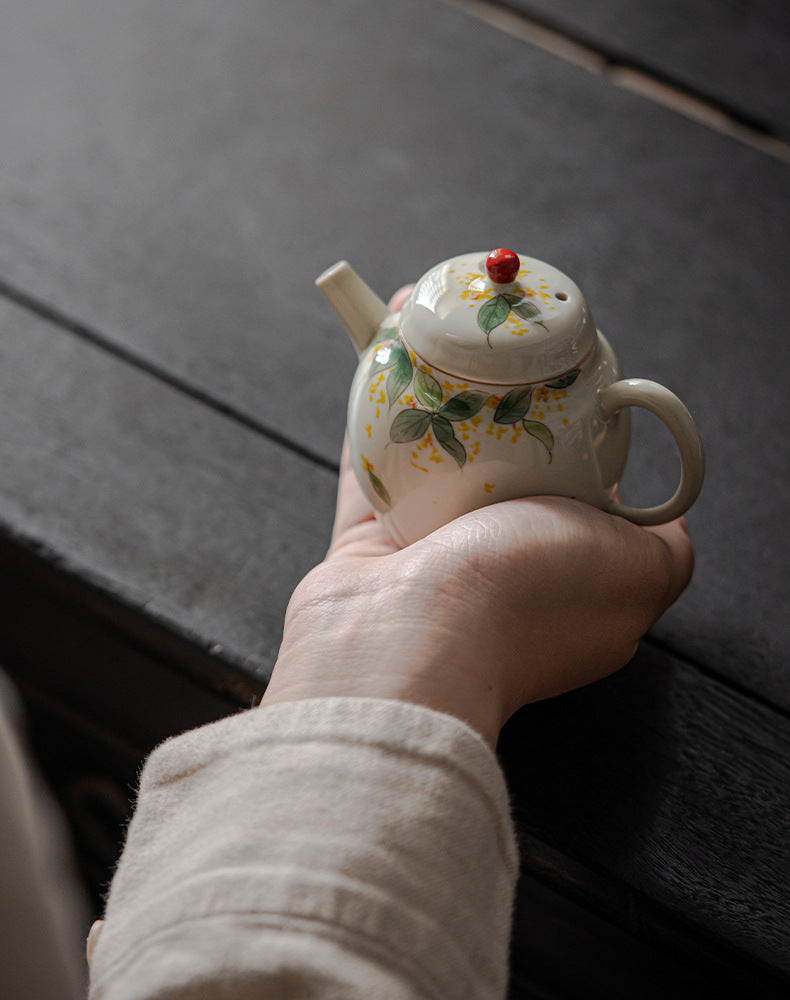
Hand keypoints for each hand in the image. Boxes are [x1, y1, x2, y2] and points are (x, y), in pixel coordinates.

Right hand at [262, 291, 693, 746]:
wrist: (403, 643)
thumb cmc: (523, 601)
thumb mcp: (639, 570)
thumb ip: (664, 544)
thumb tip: (658, 512)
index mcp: (570, 575)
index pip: (585, 494)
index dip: (582, 434)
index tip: (571, 384)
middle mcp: (503, 566)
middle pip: (507, 466)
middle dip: (502, 406)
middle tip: (498, 348)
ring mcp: (432, 555)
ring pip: (438, 457)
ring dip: (435, 394)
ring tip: (436, 329)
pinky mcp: (371, 542)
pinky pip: (373, 463)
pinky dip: (373, 411)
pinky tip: (379, 354)